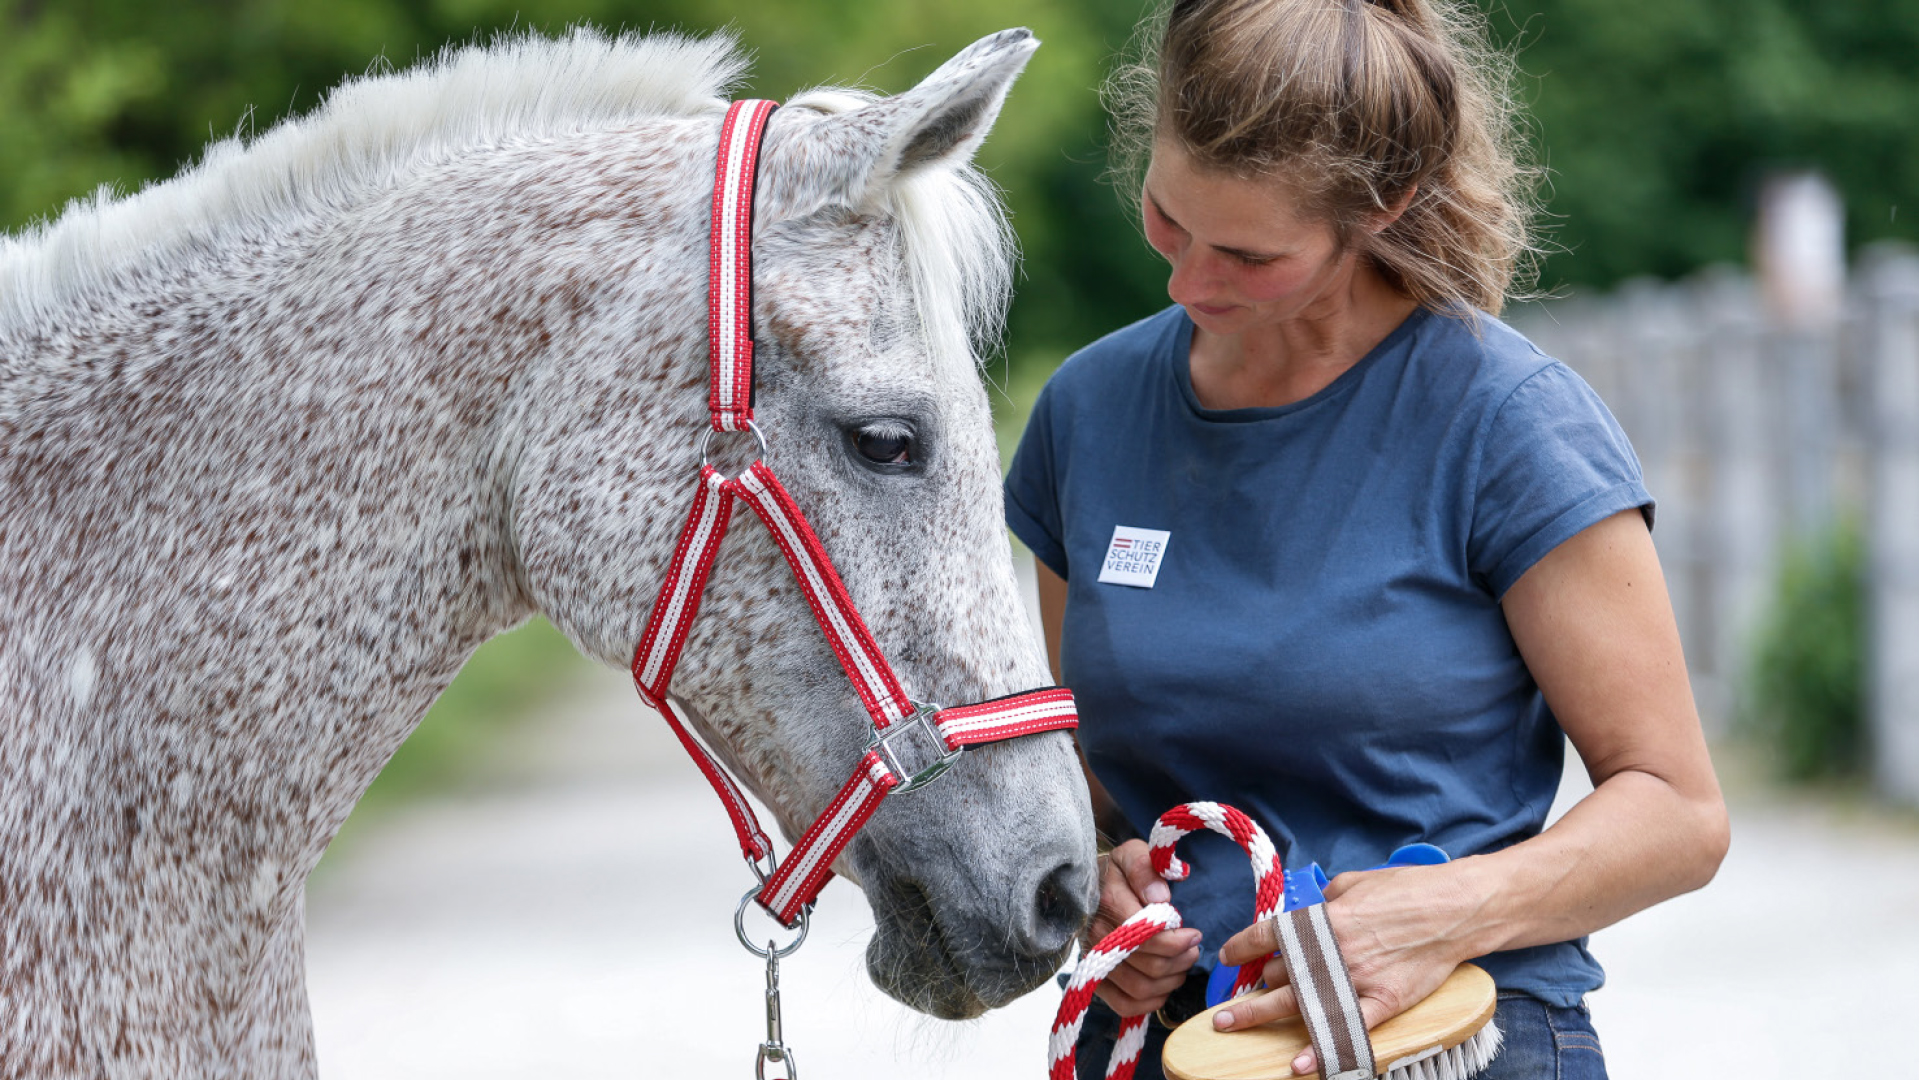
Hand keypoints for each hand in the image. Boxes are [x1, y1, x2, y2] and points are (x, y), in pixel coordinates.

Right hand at [1087, 839, 1202, 1016]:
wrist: (1088, 885)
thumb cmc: (1118, 870)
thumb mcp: (1132, 853)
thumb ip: (1145, 868)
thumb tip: (1160, 897)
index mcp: (1108, 901)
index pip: (1148, 935)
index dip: (1178, 940)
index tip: (1194, 933)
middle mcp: (1097, 935)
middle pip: (1148, 965)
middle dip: (1180, 960)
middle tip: (1193, 948)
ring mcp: (1094, 960)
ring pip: (1140, 987)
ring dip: (1170, 980)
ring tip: (1182, 965)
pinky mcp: (1095, 979)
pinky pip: (1124, 1004)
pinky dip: (1150, 1002)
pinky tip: (1163, 985)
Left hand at [1211, 863, 1479, 1074]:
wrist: (1456, 910)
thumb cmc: (1408, 889)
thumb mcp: (1355, 882)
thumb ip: (1327, 899)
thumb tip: (1313, 909)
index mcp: (1322, 918)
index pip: (1266, 934)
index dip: (1241, 947)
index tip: (1228, 957)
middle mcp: (1331, 951)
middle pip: (1277, 974)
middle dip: (1252, 989)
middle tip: (1231, 1007)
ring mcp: (1356, 979)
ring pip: (1297, 1003)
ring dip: (1260, 1016)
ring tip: (1232, 1026)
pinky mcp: (1383, 1002)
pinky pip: (1346, 1030)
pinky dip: (1322, 1050)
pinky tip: (1300, 1065)